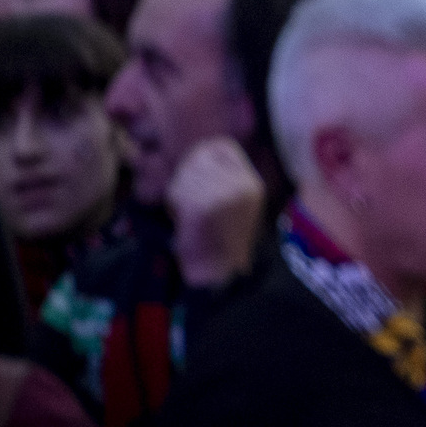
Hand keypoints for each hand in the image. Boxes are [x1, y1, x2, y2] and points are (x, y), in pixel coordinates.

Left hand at [166, 137, 268, 288]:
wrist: (218, 279)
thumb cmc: (217, 243)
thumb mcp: (229, 202)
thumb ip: (218, 177)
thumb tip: (192, 155)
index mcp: (252, 182)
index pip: (219, 146)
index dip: (200, 159)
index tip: (193, 179)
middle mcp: (244, 184)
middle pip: (198, 158)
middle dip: (185, 179)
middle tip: (187, 206)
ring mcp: (227, 194)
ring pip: (185, 175)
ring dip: (177, 194)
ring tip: (186, 216)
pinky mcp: (206, 207)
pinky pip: (179, 193)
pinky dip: (173, 206)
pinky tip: (182, 222)